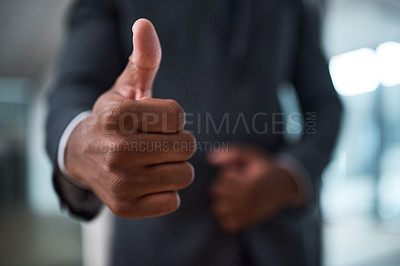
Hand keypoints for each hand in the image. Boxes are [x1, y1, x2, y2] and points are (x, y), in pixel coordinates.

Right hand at [64, 19, 195, 218]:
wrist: (81, 156)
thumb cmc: (113, 120)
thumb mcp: (125, 88)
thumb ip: (143, 60)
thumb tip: (146, 25)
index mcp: (117, 115)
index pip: (179, 116)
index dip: (172, 119)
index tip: (153, 122)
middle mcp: (116, 150)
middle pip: (186, 146)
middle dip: (177, 142)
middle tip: (155, 143)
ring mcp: (120, 183)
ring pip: (185, 174)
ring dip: (174, 166)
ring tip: (152, 162)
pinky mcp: (125, 208)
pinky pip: (173, 201)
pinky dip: (165, 191)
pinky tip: (146, 182)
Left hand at [208, 145, 298, 232]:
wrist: (283, 186)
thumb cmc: (265, 168)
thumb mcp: (252, 156)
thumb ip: (233, 153)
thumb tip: (211, 157)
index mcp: (248, 184)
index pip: (220, 181)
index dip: (225, 174)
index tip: (237, 172)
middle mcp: (247, 201)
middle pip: (216, 195)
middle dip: (221, 186)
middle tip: (234, 182)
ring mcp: (247, 213)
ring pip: (218, 210)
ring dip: (221, 201)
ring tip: (232, 194)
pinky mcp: (248, 222)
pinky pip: (226, 224)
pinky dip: (226, 216)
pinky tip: (234, 206)